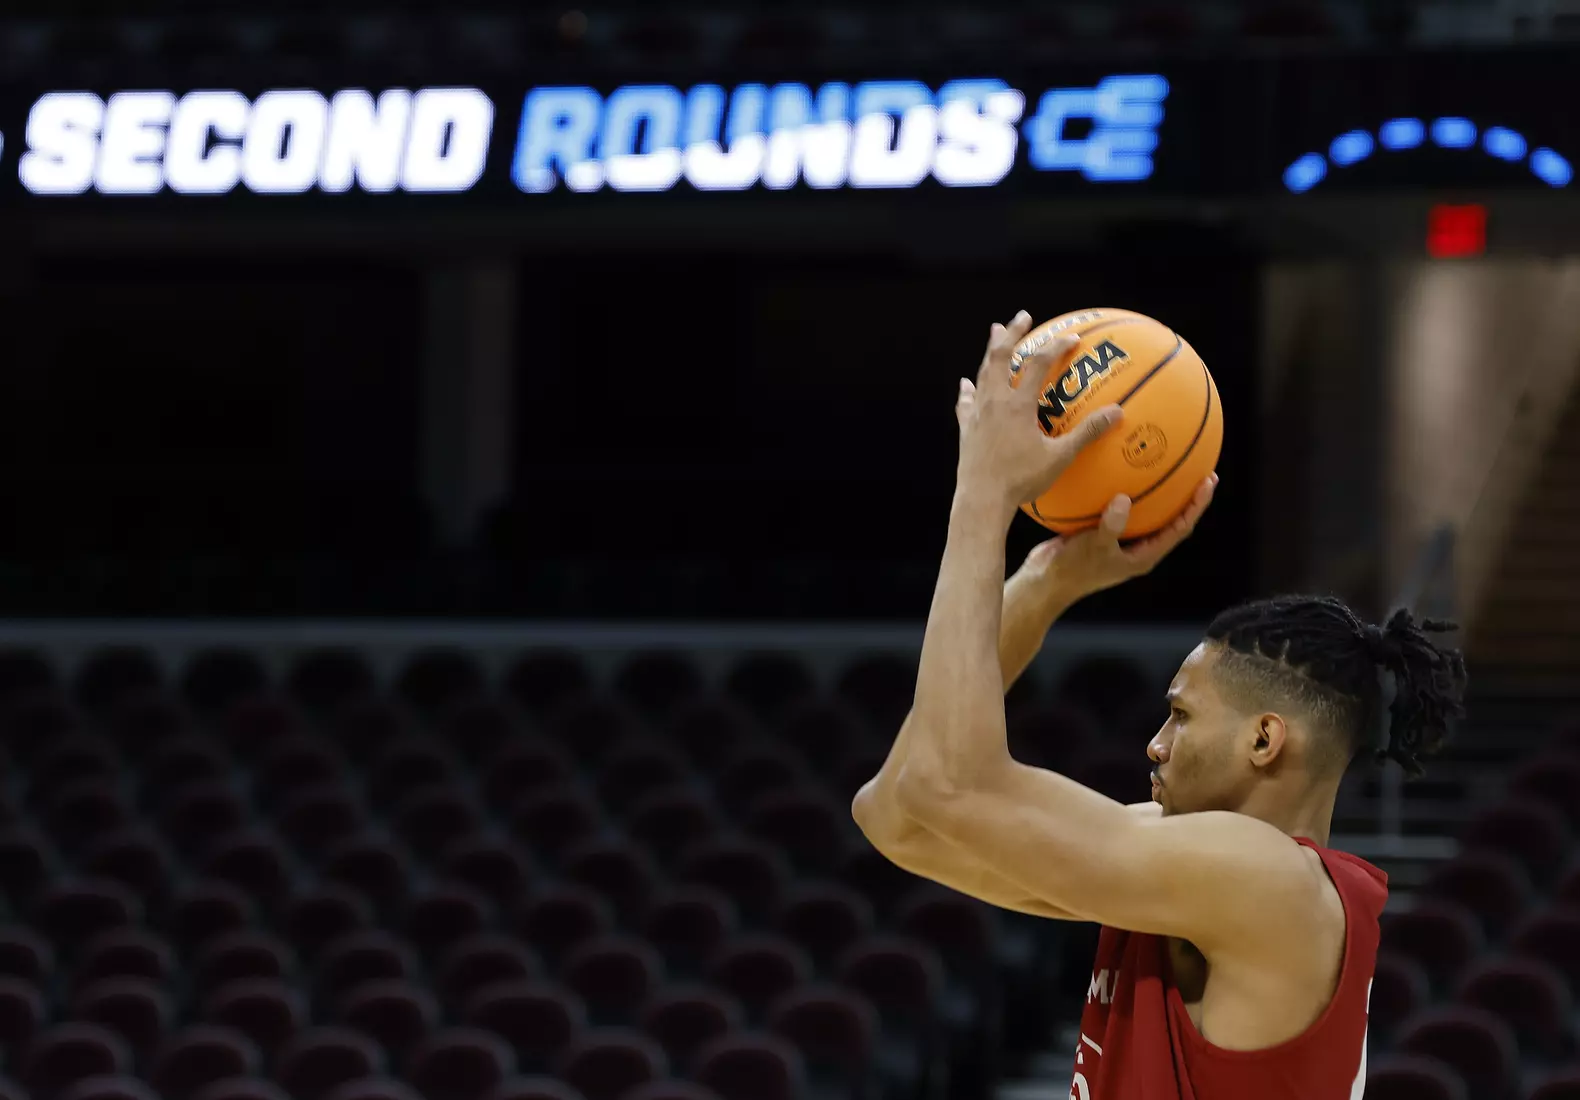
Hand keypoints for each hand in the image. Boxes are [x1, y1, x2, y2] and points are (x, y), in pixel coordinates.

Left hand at [955, 311, 1122, 510]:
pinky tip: (966, 384)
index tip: (1072, 338)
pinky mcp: (966, 430)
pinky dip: (968, 390)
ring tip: (995, 334)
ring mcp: (977, 415)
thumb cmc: (1021, 480)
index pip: (1038, 364)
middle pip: (1000, 356)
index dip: (1056, 347)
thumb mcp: (1059, 458)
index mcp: (1017, 405)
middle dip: (1011, 333)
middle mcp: (994, 403)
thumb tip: (1117, 412)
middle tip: (1022, 317)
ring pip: (982, 373)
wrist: (981, 500)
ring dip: (990, 352)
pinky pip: (966, 403)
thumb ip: (1087, 434)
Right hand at [1017, 474, 1217, 599]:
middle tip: (1200, 472)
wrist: (1043, 581)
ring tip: (1166, 466)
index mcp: (1144, 556)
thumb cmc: (1072, 570)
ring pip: (1147, 513)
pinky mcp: (1102, 532)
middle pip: (1171, 520)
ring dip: (1159, 493)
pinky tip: (1118, 470)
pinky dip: (1123, 490)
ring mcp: (1120, 540)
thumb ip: (1112, 525)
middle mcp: (1137, 548)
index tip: (1208, 482)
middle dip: (1187, 498)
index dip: (1196, 506)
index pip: (1180, 529)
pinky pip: (1119, 508)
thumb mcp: (1094, 546)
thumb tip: (1124, 499)